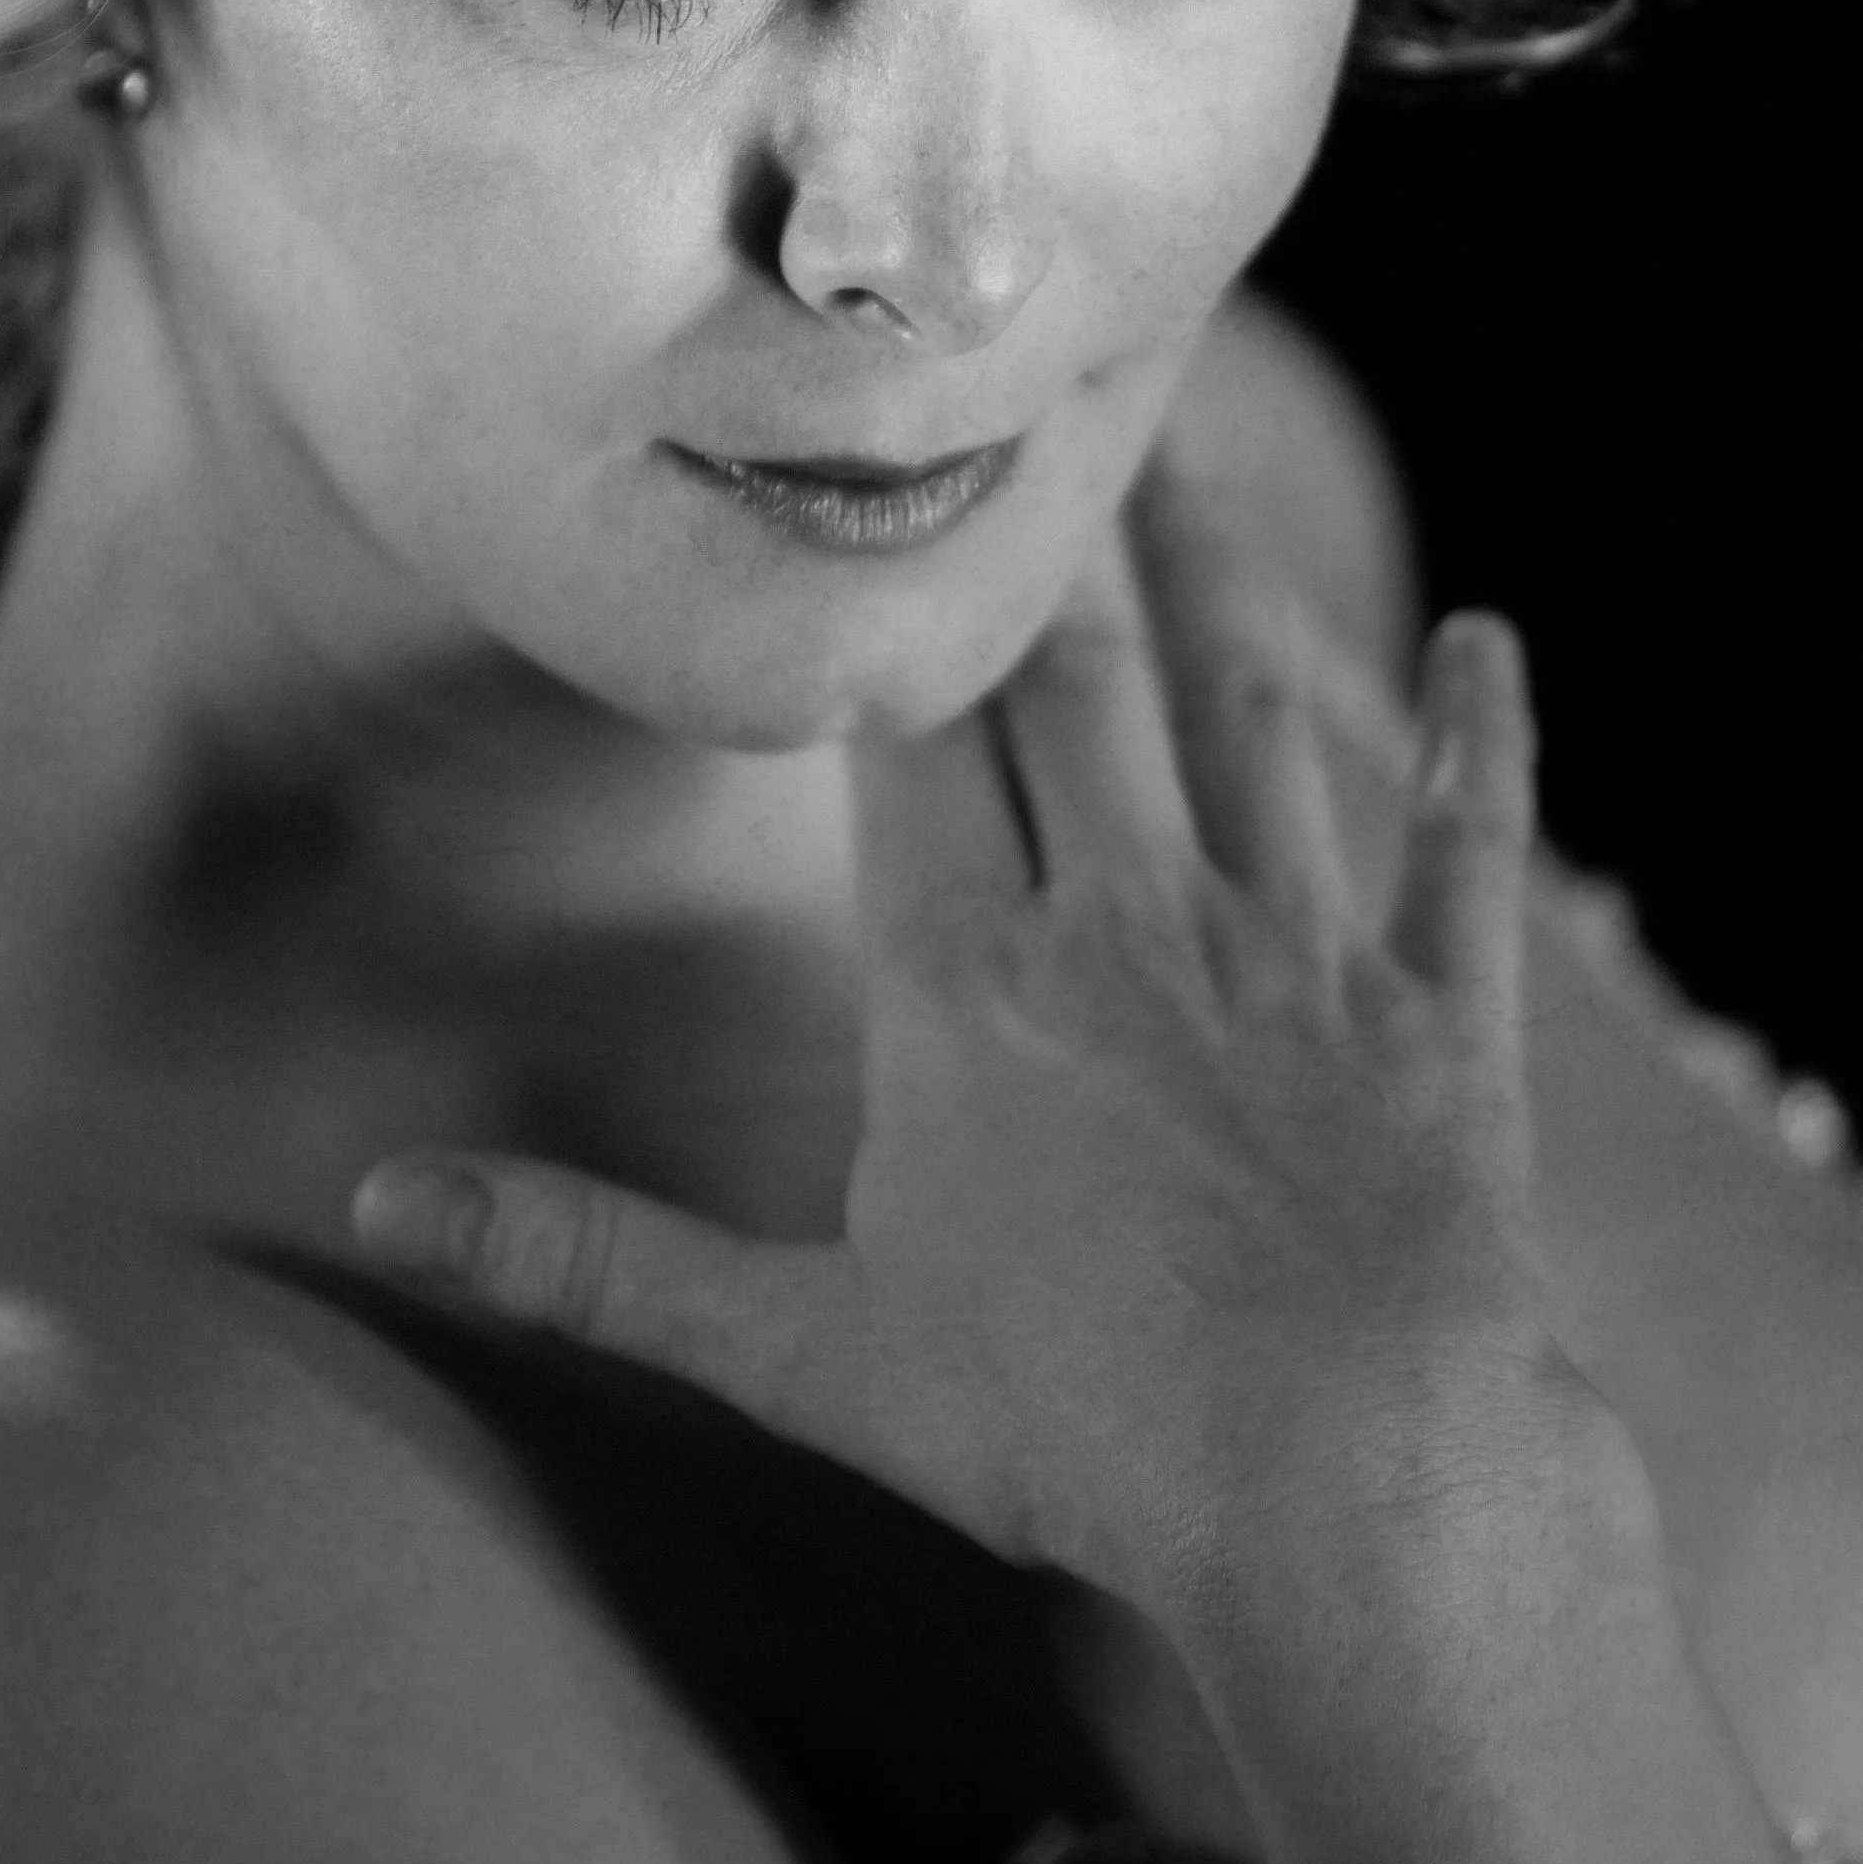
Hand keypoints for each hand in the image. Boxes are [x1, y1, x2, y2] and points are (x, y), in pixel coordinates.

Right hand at [352, 492, 1582, 1620]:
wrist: (1349, 1491)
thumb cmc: (1068, 1433)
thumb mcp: (797, 1353)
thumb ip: (586, 1258)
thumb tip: (371, 1202)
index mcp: (968, 982)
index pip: (911, 747)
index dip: (891, 615)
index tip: (879, 476)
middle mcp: (1128, 922)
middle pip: (1075, 680)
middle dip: (1047, 529)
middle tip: (1043, 372)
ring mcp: (1295, 954)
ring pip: (1249, 710)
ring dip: (1220, 568)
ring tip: (1191, 440)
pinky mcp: (1442, 1013)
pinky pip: (1465, 844)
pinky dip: (1480, 738)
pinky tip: (1491, 638)